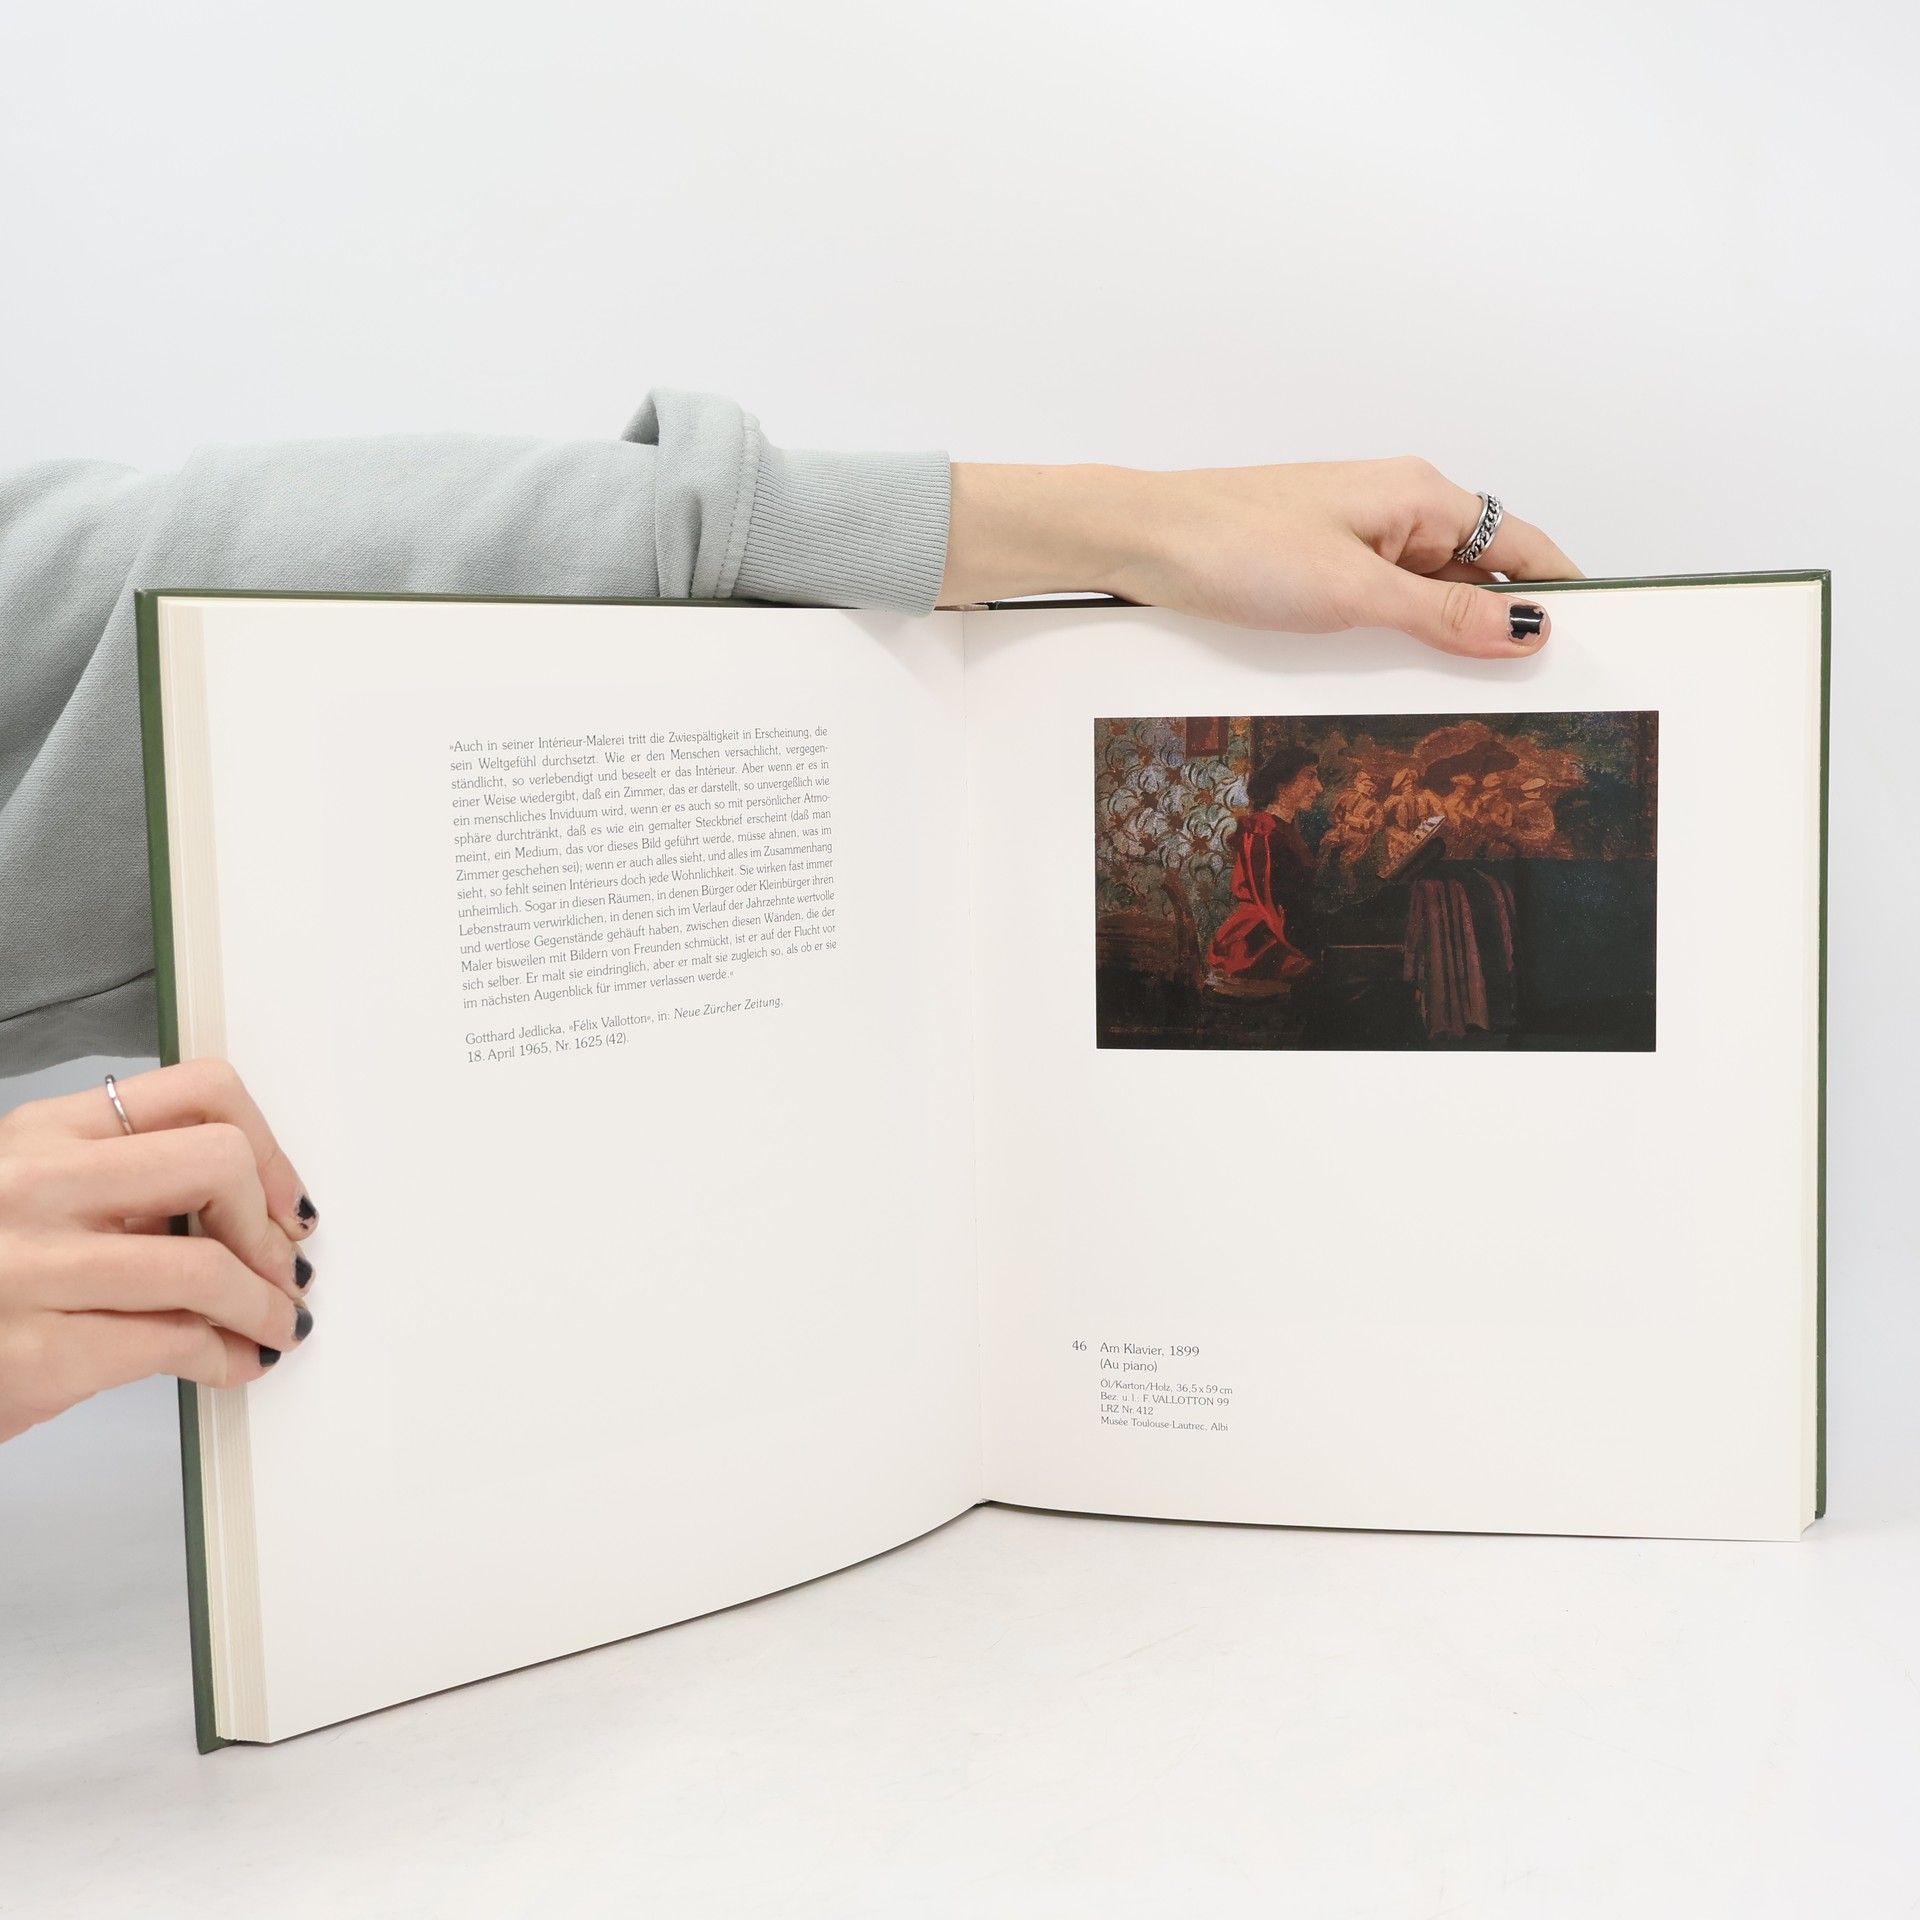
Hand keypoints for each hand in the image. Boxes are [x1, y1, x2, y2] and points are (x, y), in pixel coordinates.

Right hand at [0, 1059, 316, 1443]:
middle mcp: (35, 1185)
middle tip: (280, 1265)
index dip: (268, 1147)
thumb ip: (122, 1183)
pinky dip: (225, 1357)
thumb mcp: (30, 1196)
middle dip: (268, 1224)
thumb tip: (249, 1207)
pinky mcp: (39, 1355)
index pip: (201, 1089)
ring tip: (275, 1324)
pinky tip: (232, 1362)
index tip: (284, 1199)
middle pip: (219, 1163)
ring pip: (207, 1266)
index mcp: (43, 1133)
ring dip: (265, 1306)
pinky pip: (174, 1343)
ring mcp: (32, 1269)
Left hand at [938, 457, 1581, 657]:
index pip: (1523, 543)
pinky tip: (1398, 678)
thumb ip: (1444, 614)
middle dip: (1503, 629)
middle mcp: (1397, 508)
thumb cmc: (1236, 546)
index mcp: (1422, 495)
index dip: (1561, 593)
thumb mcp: (1354, 591)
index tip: (1593, 645)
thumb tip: (1529, 628)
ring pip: (1428, 594)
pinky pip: (1382, 603)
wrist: (1138, 538)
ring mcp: (1356, 536)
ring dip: (1447, 640)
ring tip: (1471, 702)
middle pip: (1479, 572)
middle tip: (1533, 698)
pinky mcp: (1318, 565)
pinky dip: (1398, 637)